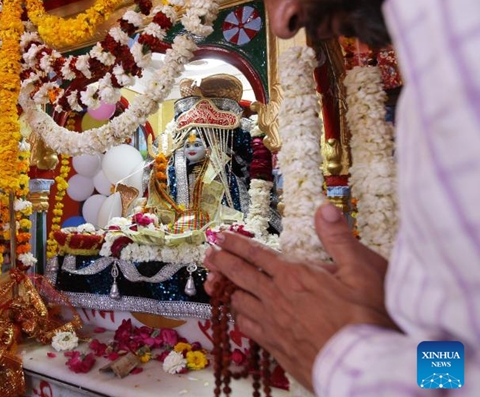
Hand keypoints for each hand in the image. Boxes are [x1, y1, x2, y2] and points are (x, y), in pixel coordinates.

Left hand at [202, 203, 397, 390]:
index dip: (236, 243)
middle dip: (221, 262)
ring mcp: (274, 324)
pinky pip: (247, 328)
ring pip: (239, 302)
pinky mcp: (276, 347)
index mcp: (295, 276)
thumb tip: (323, 209)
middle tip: (208, 256)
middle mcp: (277, 298)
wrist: (364, 367)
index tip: (221, 237)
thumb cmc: (368, 318)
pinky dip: (239, 318)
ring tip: (214, 283)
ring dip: (225, 290)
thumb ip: (339, 238)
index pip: (257, 254)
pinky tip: (238, 316)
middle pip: (240, 275)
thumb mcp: (362, 270)